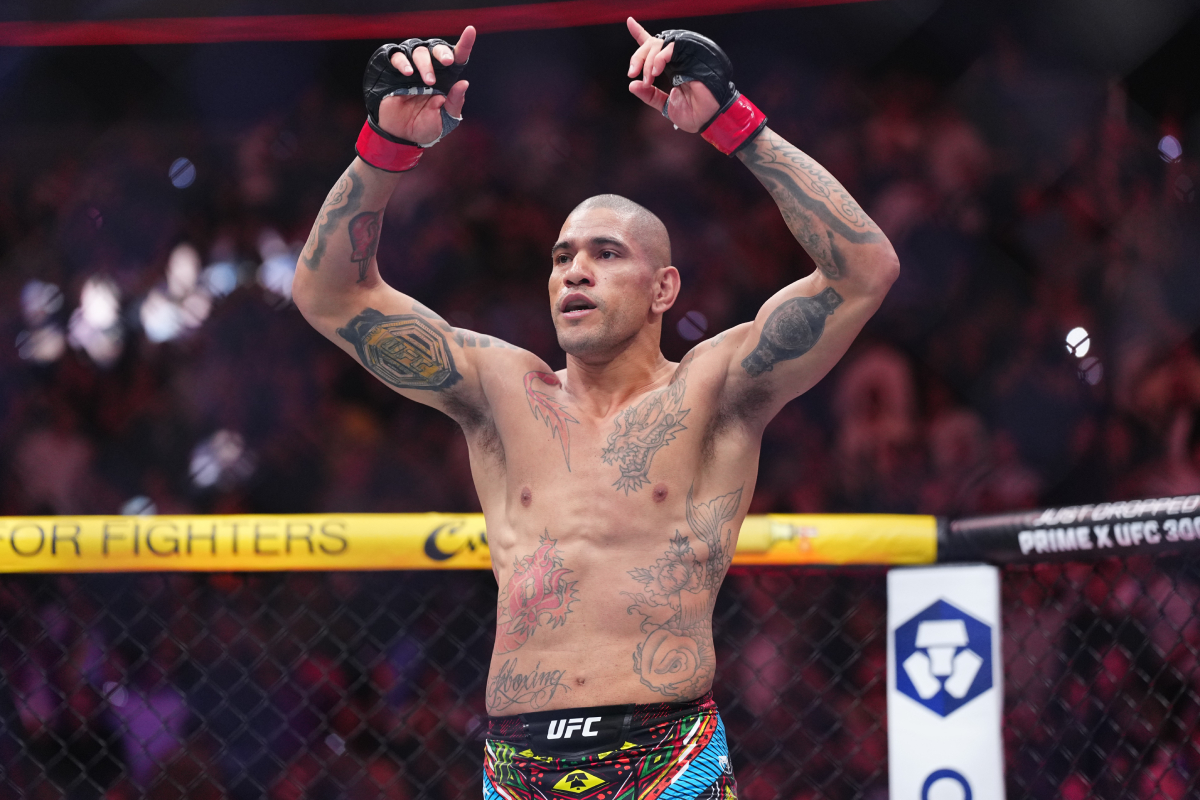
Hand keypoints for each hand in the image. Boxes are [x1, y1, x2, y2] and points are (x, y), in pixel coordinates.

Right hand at [377, 26, 475, 144]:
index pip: (457, 57)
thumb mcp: (445, 120)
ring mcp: (412, 69)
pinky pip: (397, 56)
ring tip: (428, 82)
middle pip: (437, 49)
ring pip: (418, 51)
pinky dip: (403, 61)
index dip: (465, 44)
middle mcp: (430, 69)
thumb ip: (454, 103)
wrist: (402, 136)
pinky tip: (408, 73)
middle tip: (447, 62)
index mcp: (446, 78)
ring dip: (425, 63)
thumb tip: (463, 83)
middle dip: (442, 52)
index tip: (470, 31)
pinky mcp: (394, 71)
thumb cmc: (426, 126)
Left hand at [625, 17, 718, 133]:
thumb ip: (649, 95)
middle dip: (638, 57)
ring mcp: (683, 57)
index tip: (630, 22)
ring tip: (648, 78)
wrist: (706, 119)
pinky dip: (659, 57)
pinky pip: (671, 47)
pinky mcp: (691, 56)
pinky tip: (656, 70)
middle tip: (632, 73)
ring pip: (660, 44)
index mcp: (669, 67)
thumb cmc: (691, 113)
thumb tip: (632, 85)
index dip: (640, 33)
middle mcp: (675, 59)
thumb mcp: (664, 105)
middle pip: (652, 44)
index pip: (653, 47)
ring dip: (648, 60)